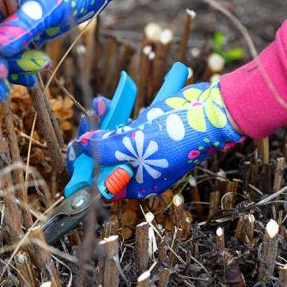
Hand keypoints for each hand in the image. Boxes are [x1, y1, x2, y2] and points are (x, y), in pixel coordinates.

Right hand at [0, 0, 119, 99]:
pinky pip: (18, 53)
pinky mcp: (29, 31)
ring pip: (3, 54)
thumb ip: (23, 24)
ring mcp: (14, 21)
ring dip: (15, 67)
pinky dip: (25, 65)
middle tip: (19, 83)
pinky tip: (38, 70)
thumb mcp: (48, 2)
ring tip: (38, 71)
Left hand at [66, 82, 243, 199]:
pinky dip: (115, 114)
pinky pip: (125, 126)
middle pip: (105, 160)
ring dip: (101, 123)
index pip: (103, 184)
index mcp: (140, 183)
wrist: (212, 112)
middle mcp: (141, 170)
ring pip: (113, 140)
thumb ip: (108, 148)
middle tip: (84, 121)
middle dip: (92, 140)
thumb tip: (82, 146)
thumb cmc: (181, 134)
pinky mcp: (149, 131)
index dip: (85, 169)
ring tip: (98, 104)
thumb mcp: (138, 144)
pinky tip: (108, 102)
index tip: (74, 151)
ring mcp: (145, 150)